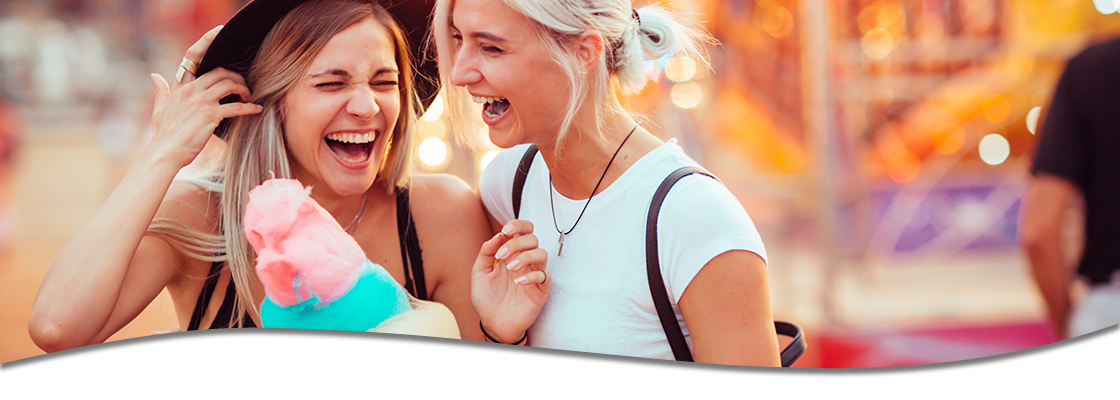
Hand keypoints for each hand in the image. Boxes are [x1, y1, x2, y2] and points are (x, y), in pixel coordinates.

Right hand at [148, 25, 261, 166]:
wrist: (165, 152)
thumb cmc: (164, 134)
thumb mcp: (159, 109)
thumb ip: (160, 91)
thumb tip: (155, 75)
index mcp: (180, 87)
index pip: (192, 56)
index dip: (206, 41)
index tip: (219, 31)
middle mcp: (191, 90)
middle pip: (219, 71)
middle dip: (236, 76)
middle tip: (244, 86)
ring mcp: (200, 102)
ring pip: (229, 84)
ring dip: (244, 89)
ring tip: (250, 97)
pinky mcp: (210, 116)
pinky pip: (235, 107)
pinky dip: (249, 108)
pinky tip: (257, 110)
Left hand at [471, 220, 548, 342]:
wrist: (492, 323)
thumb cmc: (486, 297)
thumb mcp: (479, 272)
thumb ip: (486, 252)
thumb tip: (498, 235)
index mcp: (511, 254)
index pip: (524, 230)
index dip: (518, 225)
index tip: (506, 230)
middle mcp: (524, 261)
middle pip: (533, 239)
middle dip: (517, 243)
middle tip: (501, 256)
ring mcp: (533, 275)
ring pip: (542, 254)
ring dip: (526, 256)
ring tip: (511, 268)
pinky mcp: (540, 290)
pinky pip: (545, 276)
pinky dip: (533, 276)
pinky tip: (519, 283)